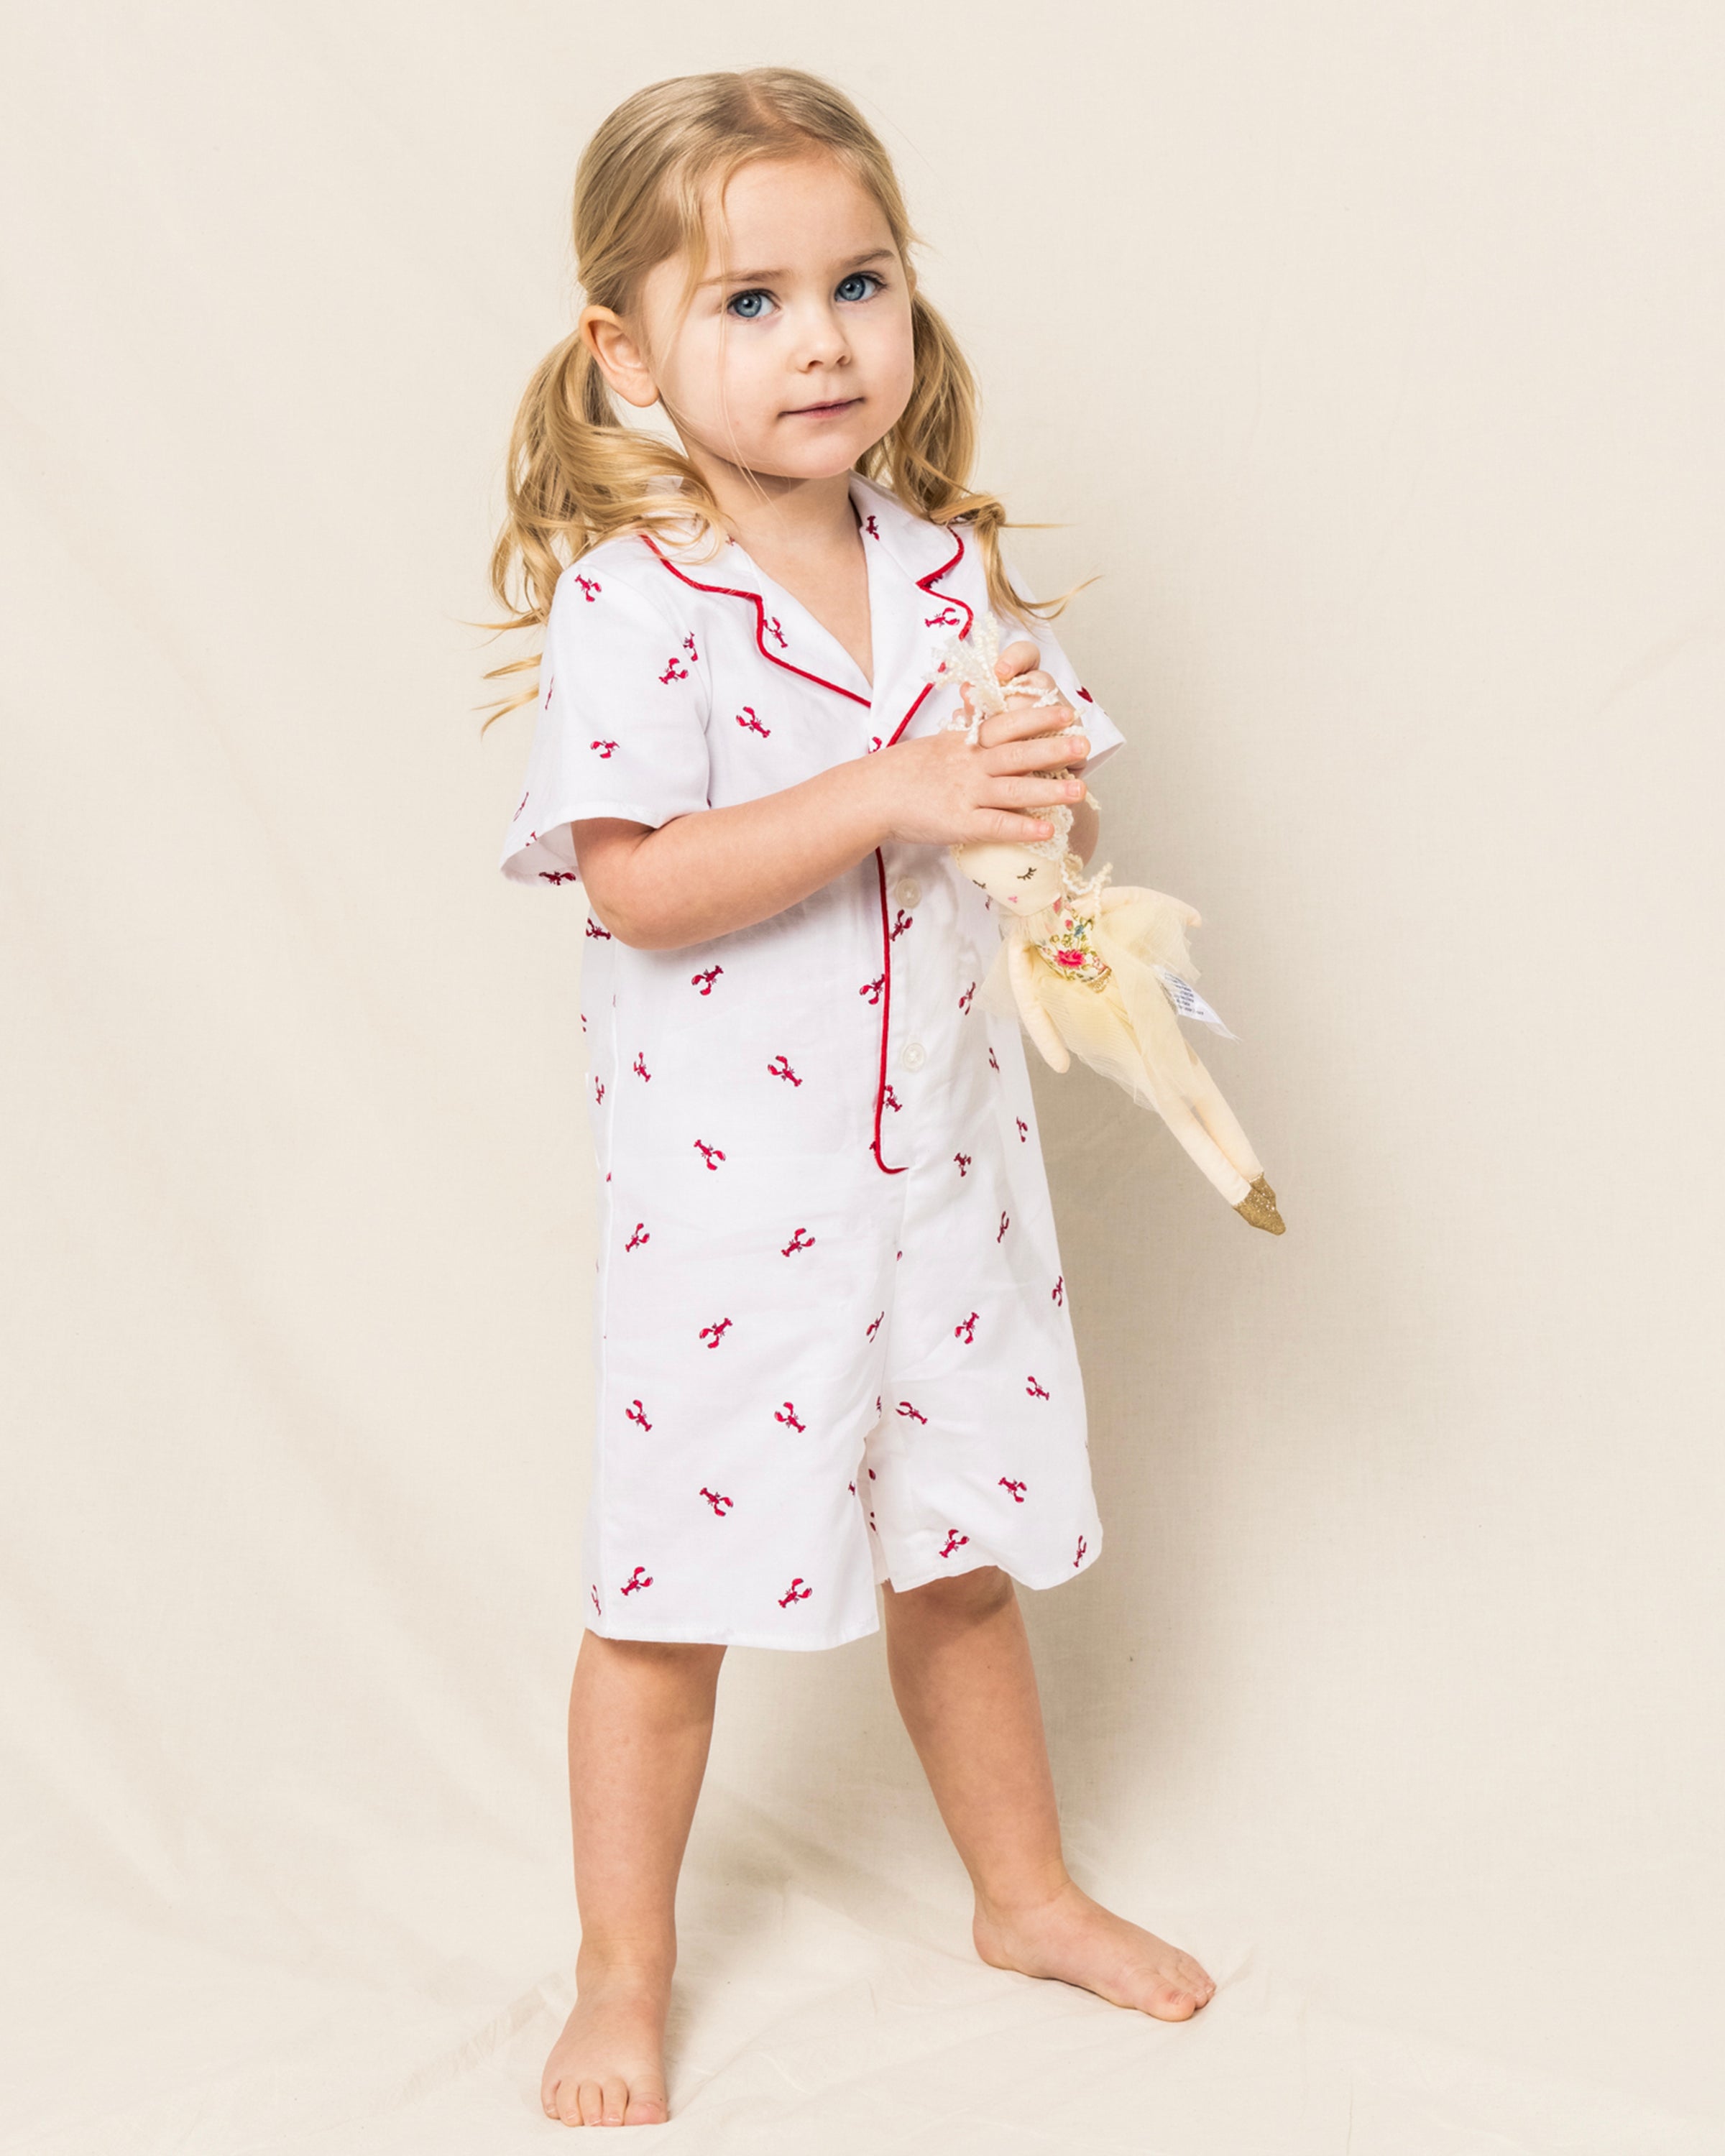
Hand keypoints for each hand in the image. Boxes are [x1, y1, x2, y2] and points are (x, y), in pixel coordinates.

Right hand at [866, 647, 1089, 847]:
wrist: (872, 795)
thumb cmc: (904, 772)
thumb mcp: (938, 745)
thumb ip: (966, 738)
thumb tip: (989, 729)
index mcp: (965, 743)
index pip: (1007, 724)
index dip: (1038, 718)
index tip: (1065, 713)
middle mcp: (970, 764)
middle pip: (1018, 753)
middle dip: (1053, 749)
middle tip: (1084, 746)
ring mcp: (965, 793)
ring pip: (1014, 788)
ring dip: (1049, 789)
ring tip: (1079, 790)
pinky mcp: (958, 823)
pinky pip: (996, 824)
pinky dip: (1022, 826)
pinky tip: (1047, 829)